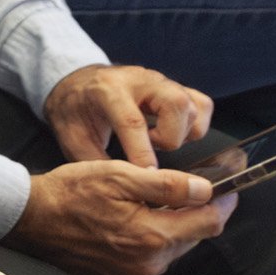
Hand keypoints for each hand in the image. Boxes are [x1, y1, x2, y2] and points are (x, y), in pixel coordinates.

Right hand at [8, 162, 234, 274]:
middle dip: (200, 211)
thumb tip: (206, 189)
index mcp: (153, 236)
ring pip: (174, 246)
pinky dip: (154, 236)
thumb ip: (167, 185)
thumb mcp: (119, 176)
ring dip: (175, 224)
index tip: (229, 186)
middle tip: (195, 187)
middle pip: (194, 236)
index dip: (225, 202)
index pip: (210, 222)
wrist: (31, 220)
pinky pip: (152, 255)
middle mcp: (150, 262)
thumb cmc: (71, 192)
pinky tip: (137, 218)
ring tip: (160, 199)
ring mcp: (136, 273)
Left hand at [45, 66, 214, 167]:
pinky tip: (172, 134)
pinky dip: (195, 126)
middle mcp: (140, 80)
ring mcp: (161, 81)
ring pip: (192, 106)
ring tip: (157, 141)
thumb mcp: (74, 139)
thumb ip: (97, 164)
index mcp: (108, 90)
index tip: (148, 178)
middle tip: (151, 149)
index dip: (142, 153)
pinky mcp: (176, 86)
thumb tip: (122, 194)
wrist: (77, 83)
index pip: (132, 122)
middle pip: (175, 104)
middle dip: (170, 137)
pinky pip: (202, 104)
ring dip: (182, 133)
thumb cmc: (75, 111)